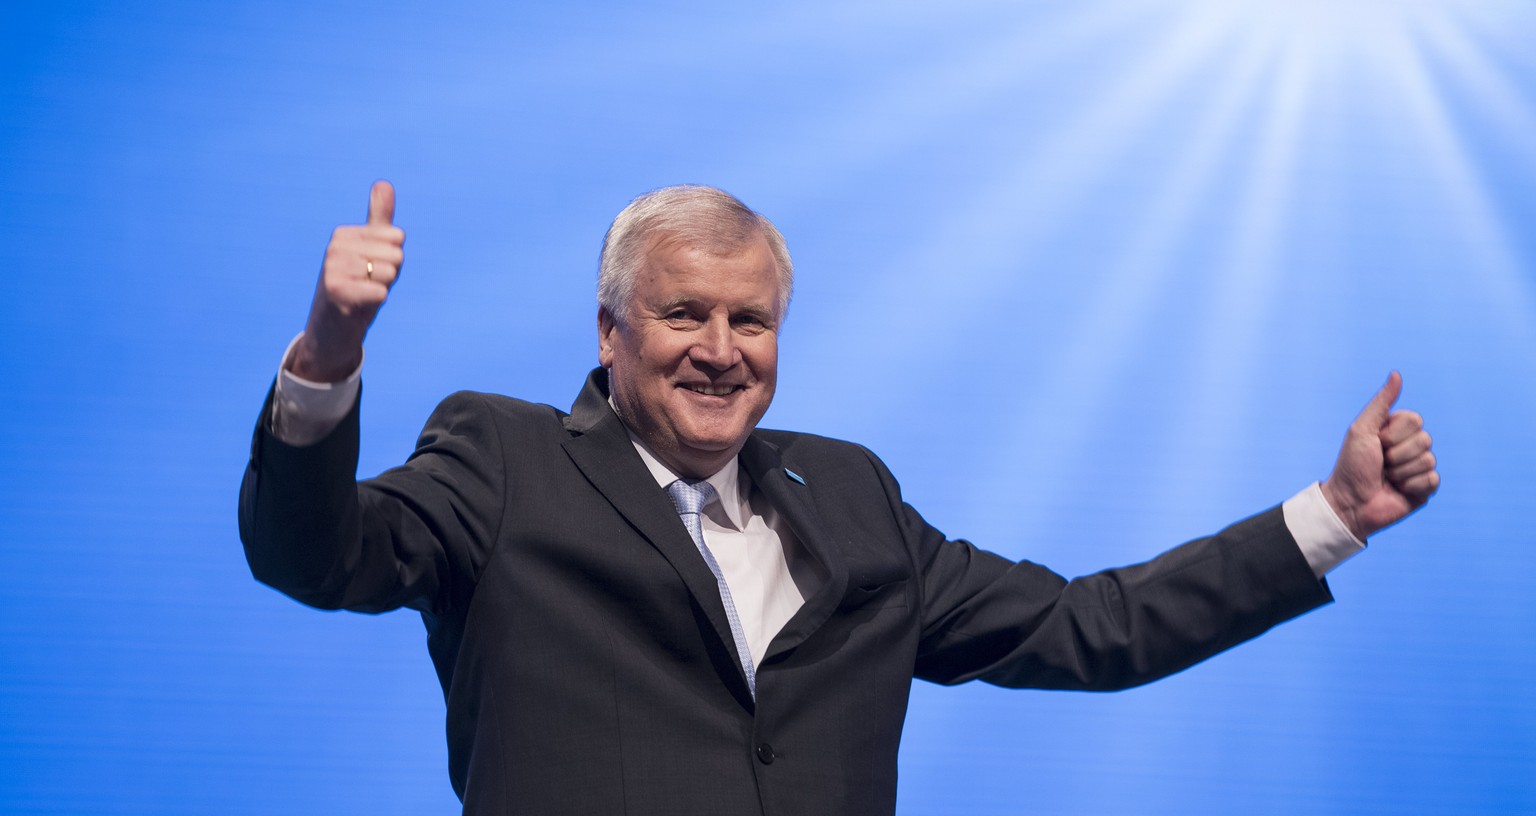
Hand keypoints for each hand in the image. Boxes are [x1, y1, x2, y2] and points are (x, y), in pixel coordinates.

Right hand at [287, 180, 405, 381]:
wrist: (332, 331)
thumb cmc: (357, 288)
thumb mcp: (370, 250)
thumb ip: (378, 218)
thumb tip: (383, 183)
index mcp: (344, 234)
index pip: (397, 238)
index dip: (392, 260)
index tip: (371, 271)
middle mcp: (335, 247)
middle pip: (396, 255)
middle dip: (388, 276)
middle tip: (367, 286)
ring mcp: (333, 268)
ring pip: (389, 273)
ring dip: (381, 290)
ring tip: (362, 295)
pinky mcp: (336, 291)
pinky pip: (381, 292)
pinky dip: (376, 303)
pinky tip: (358, 306)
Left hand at [1320, 372, 1439, 539]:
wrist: (1350, 502)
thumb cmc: (1351, 465)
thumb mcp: (1361, 430)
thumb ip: (1381, 403)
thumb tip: (1396, 374)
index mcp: (1397, 431)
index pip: (1416, 420)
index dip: (1394, 433)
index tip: (1376, 443)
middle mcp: (1410, 447)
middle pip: (1425, 439)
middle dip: (1397, 453)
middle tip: (1381, 464)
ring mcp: (1419, 468)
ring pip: (1429, 460)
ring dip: (1401, 471)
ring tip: (1387, 478)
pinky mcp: (1425, 489)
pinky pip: (1432, 480)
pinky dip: (1411, 486)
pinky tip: (1398, 490)